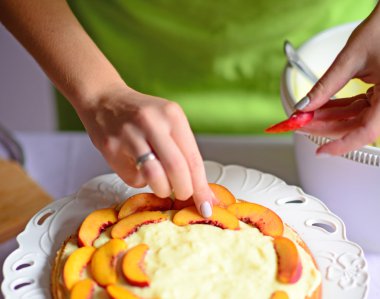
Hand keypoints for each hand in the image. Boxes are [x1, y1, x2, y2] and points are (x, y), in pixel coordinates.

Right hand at [78, 85, 213, 216]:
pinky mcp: (111, 147)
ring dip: (163, 190)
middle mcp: (152, 122)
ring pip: (154, 177)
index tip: (207, 206)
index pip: (193, 158)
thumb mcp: (168, 122)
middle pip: (176, 169)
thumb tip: (203, 191)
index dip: (201, 187)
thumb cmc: (142, 115)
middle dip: (184, 191)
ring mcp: (129, 134)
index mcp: (172, 115)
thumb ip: (185, 152)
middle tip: (183, 194)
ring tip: (162, 185)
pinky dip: (141, 181)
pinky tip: (137, 168)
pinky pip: (133, 177)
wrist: (104, 99)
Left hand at [294, 4, 379, 155]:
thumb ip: (326, 85)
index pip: (366, 132)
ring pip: (355, 118)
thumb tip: (304, 105)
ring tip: (306, 115)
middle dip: (324, 126)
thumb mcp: (351, 59)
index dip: (341, 145)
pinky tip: (320, 107)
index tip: (320, 151)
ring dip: (328, 117)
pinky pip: (358, 107)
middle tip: (301, 124)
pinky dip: (337, 108)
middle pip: (356, 126)